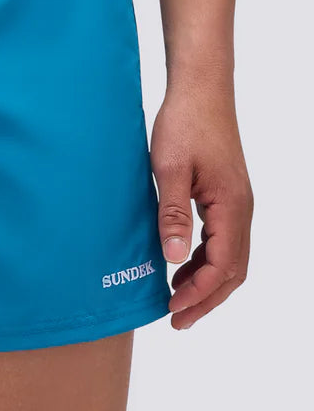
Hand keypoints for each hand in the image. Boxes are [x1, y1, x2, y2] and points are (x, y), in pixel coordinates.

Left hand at [151, 86, 252, 329]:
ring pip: (230, 258)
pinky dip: (205, 261)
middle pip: (233, 270)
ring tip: (176, 300)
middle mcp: (242, 209)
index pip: (222, 266)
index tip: (171, 308)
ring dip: (206, 282)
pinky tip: (180, 266)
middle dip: (206, 299)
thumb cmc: (184, 124)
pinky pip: (222, 240)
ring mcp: (237, 203)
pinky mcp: (226, 197)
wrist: (200, 90)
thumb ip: (172, 215)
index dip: (198, 293)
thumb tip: (173, 259)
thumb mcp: (169, 170)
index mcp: (232, 206)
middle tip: (177, 321)